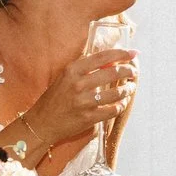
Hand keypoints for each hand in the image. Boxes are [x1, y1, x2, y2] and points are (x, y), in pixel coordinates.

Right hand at [18, 47, 136, 151]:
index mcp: (72, 70)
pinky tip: (122, 103)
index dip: (121, 53)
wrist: (42, 122)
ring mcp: (84, 102)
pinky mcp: (89, 118)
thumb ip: (85, 68)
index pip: (102, 57)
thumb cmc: (56, 98)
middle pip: (113, 72)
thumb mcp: (66, 77)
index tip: (132, 53)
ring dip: (128, 89)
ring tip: (131, 87)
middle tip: (134, 72)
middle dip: (129, 71)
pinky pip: (113, 110)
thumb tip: (111, 60)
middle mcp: (78, 84)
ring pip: (117, 92)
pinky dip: (121, 105)